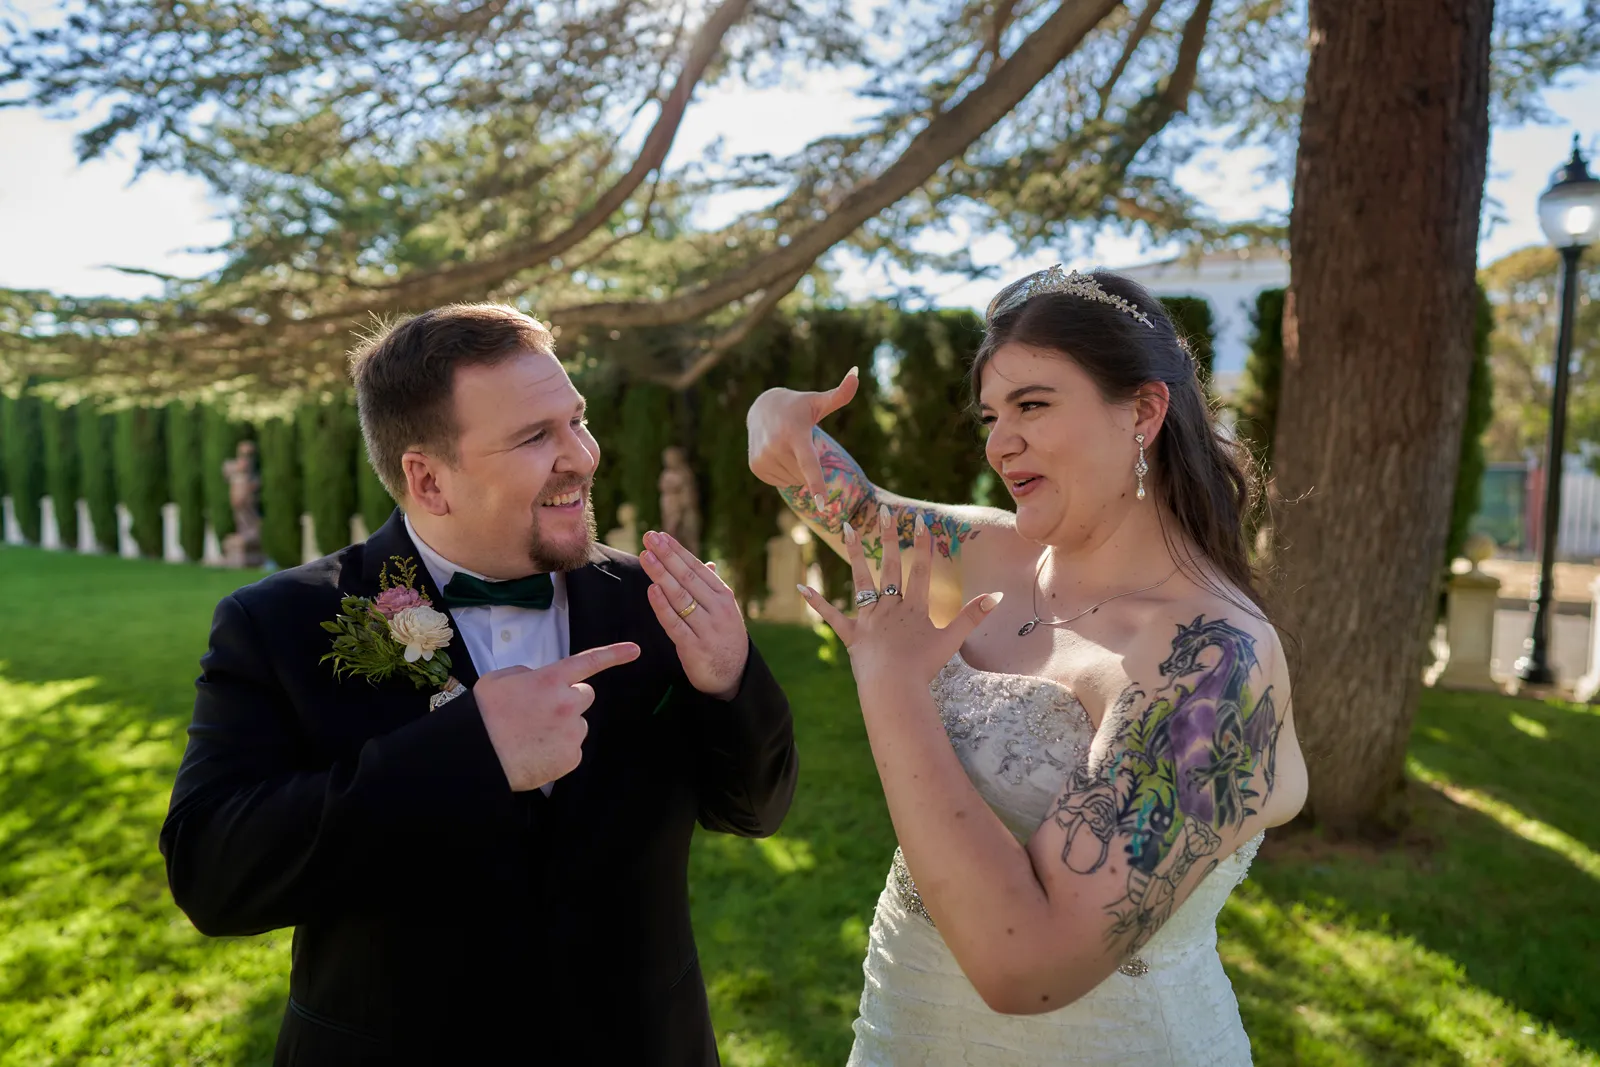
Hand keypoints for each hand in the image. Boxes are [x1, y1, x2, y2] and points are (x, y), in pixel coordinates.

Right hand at [474, 642, 640, 790]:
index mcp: (550, 680)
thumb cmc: (484, 717)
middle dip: (569, 700)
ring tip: (532, 736)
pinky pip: (572, 749)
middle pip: (585, 695)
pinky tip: (536, 752)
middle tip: (542, 713)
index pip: (588, 662)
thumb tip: (537, 679)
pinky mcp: (572, 757)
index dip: (614, 654)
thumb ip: (525, 673)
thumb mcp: (498, 680)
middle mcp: (567, 703)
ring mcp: (572, 731)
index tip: (635, 650)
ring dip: (562, 727)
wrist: (478, 757)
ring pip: (577, 724)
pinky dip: (558, 750)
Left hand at [640, 530, 749, 699]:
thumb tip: (707, 563)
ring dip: (661, 575)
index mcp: (723, 596)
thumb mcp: (724, 610)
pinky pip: (675, 623)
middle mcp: (717, 609)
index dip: (677, 551)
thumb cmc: (724, 638)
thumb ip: (712, 587)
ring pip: (680, 597)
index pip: (696, 568)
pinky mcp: (694, 647)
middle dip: (666, 556)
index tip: (660, 536)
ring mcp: (706, 628)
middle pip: (687, 577)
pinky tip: (651, 590)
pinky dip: (662, 606)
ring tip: (646, 557)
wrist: (734, 676)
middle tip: (649, 537)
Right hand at [746, 368, 859, 506]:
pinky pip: (781, 482)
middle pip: (804, 475)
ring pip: (794, 481)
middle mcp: (776, 447)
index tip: (823, 504)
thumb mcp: (819, 401)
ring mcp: (763, 458)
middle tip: (800, 442)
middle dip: (808, 465)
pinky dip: (785, 473)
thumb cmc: (799, 406)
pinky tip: (779, 454)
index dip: (817, 484)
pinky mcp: (756, 467)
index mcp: (795, 434)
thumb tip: (857, 372)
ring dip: (797, 470)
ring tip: (788, 447)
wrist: (762, 408)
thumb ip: (840, 394)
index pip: (808, 464)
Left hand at [799, 505, 1001, 685]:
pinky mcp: (851, 635)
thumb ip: (973, 616)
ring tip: (848, 528)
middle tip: (886, 512)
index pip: (920, 569)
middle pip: (890, 567)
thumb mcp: (952, 640)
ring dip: (855, 553)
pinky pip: (832, 616)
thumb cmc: (924, 667)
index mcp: (914, 608)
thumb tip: (997, 595)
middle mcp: (889, 607)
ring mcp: (869, 619)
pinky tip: (801, 587)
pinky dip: (817, 602)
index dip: (923, 544)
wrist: (894, 687)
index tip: (921, 521)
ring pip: (861, 580)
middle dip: (889, 538)